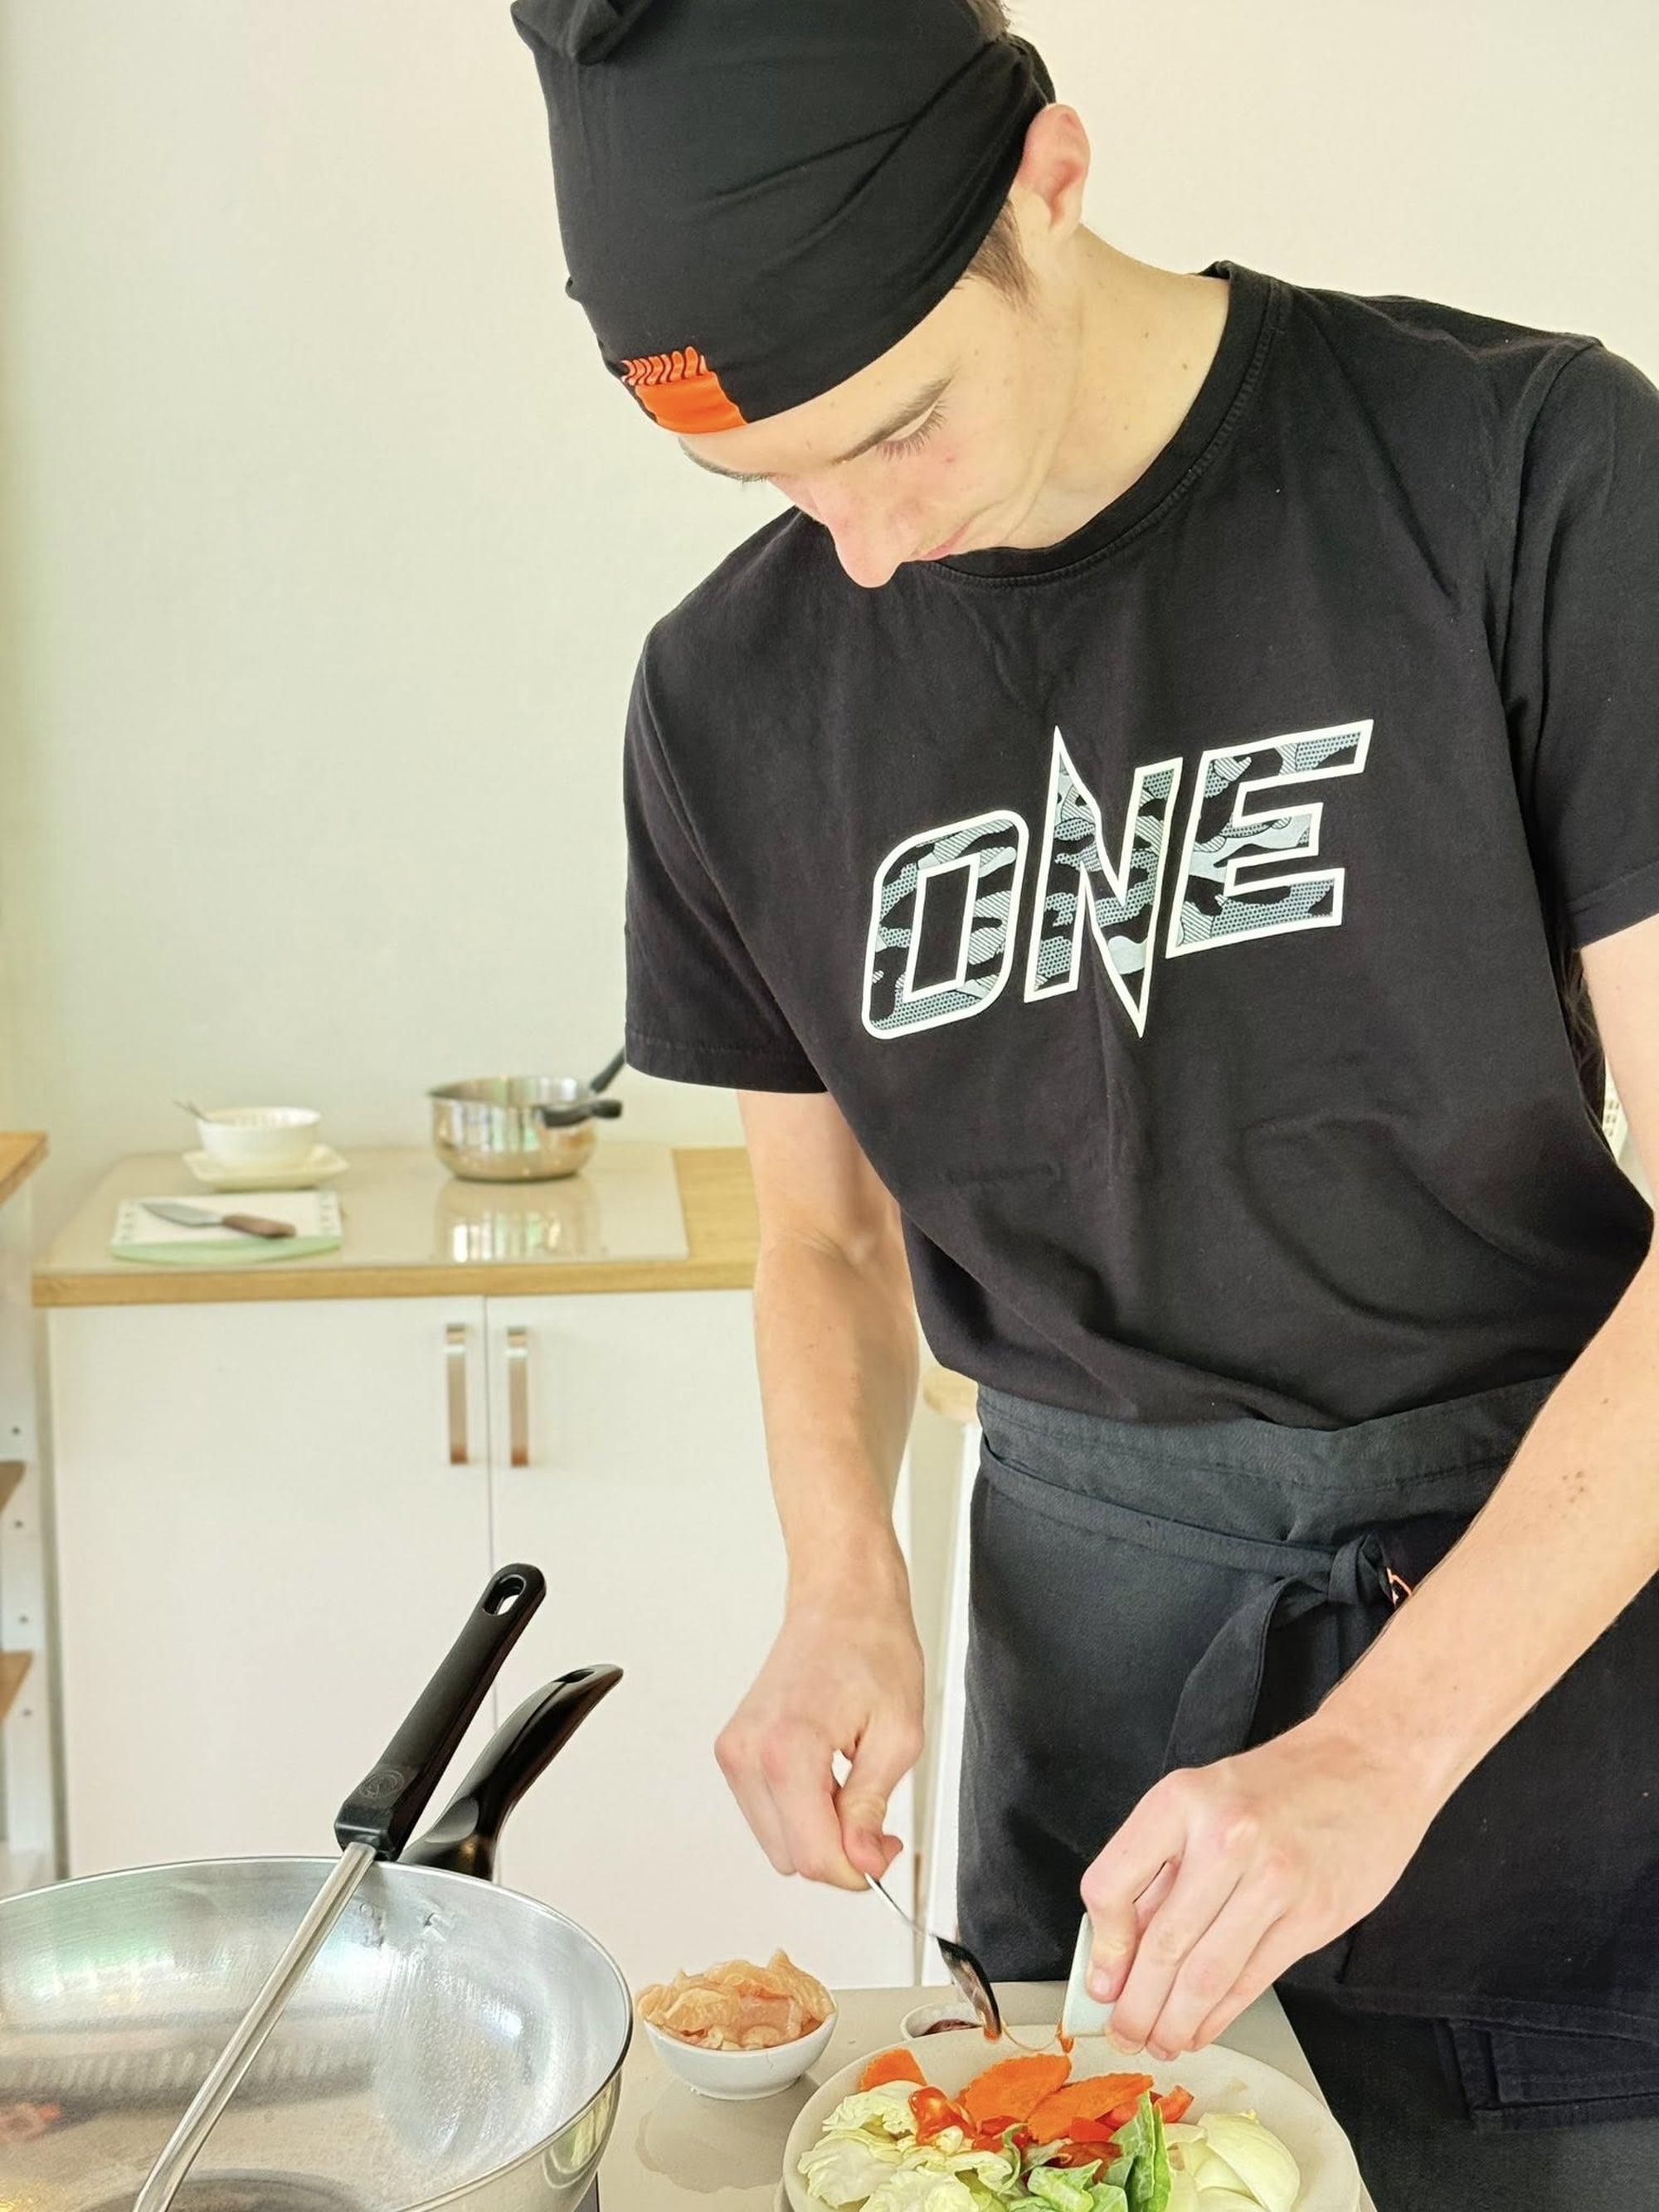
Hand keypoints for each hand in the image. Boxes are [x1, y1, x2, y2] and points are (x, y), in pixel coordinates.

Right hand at [716, 1582, 923, 1889]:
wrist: (840, 1600)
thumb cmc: (871, 1647)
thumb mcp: (897, 1735)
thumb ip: (872, 1807)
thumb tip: (862, 1861)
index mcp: (787, 1750)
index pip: (813, 1855)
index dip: (857, 1871)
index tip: (883, 1852)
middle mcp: (748, 1753)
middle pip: (790, 1857)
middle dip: (839, 1850)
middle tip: (875, 1817)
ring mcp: (735, 1752)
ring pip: (776, 1841)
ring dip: (818, 1830)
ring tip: (850, 1782)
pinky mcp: (734, 1750)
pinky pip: (766, 1813)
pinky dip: (800, 1810)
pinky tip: (826, 1774)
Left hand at [1080, 1719, 1438, 2057]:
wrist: (1369, 1762)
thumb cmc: (1279, 1783)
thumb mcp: (1201, 1799)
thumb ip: (1160, 1869)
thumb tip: (1119, 1947)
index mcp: (1181, 1800)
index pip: (1112, 1884)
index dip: (1102, 1946)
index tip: (1101, 1980)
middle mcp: (1225, 1838)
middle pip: (1162, 1945)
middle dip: (1136, 2005)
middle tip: (1122, 2033)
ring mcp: (1274, 1879)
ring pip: (1207, 1974)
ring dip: (1175, 2022)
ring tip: (1159, 2043)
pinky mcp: (1314, 1915)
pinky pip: (1252, 1979)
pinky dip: (1220, 2014)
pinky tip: (1201, 2029)